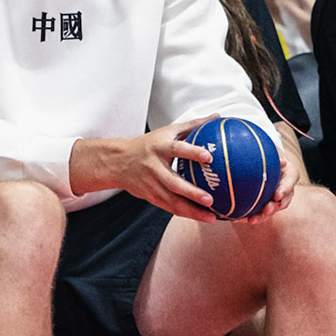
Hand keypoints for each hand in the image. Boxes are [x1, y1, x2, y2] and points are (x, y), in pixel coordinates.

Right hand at [68, 119, 219, 220]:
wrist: (118, 162)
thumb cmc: (149, 145)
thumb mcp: (167, 132)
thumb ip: (193, 125)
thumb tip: (217, 117)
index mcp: (159, 148)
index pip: (177, 149)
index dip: (192, 152)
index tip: (209, 156)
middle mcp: (155, 167)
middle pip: (174, 183)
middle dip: (192, 193)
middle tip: (210, 200)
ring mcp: (152, 185)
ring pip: (172, 201)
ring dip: (192, 211)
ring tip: (211, 217)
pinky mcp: (151, 197)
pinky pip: (170, 208)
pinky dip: (186, 214)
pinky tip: (202, 217)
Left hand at [234, 142, 298, 222]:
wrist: (264, 161)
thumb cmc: (269, 153)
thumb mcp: (271, 150)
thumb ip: (274, 154)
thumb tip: (281, 161)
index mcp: (290, 175)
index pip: (289, 183)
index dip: (284, 190)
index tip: (277, 195)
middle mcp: (284, 190)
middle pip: (282, 202)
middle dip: (274, 207)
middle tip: (266, 209)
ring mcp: (274, 200)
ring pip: (269, 211)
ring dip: (260, 217)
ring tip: (250, 220)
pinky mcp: (262, 205)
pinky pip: (256, 213)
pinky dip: (246, 217)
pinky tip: (235, 219)